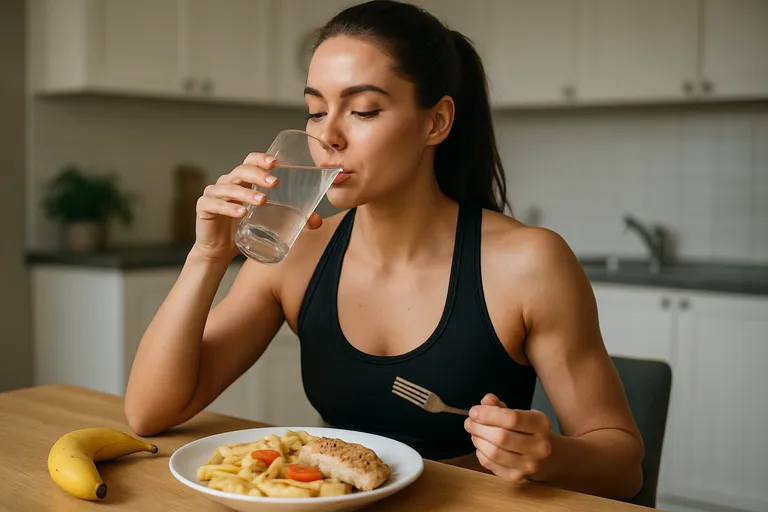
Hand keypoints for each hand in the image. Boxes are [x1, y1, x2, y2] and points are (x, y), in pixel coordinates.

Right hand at [194, 152, 323, 261]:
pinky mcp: (204, 208)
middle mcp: (227, 183)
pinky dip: (228, 207)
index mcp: (243, 181)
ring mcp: (214, 194)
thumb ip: (292, 219)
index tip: (275, 162)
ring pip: (229, 187)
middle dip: (258, 174)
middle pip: (241, 171)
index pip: (250, 161)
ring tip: (262, 201)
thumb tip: (317, 222)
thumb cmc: (244, 230)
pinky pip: (215, 204)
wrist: (219, 250)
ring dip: (246, 193)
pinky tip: (240, 213)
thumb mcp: (268, 222)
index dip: (260, 159)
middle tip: (275, 183)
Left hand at [464, 394, 552, 482]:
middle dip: (479, 428)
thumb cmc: (525, 429)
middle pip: (501, 437)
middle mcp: (540, 447)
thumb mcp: (517, 412)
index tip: (474, 412)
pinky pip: (490, 464)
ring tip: (475, 433)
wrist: (542, 454)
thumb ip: (499, 406)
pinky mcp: (517, 477)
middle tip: (469, 423)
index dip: (488, 414)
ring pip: (494, 452)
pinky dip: (480, 453)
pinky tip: (482, 446)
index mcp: (541, 424)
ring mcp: (529, 464)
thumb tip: (486, 400)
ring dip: (478, 440)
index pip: (512, 419)